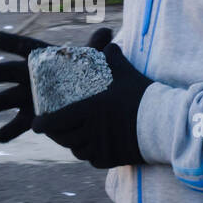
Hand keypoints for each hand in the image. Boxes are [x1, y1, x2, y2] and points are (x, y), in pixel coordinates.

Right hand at [0, 27, 114, 142]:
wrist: (77, 99)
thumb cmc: (78, 74)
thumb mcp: (88, 62)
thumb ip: (95, 48)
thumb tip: (107, 32)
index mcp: (38, 61)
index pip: (23, 47)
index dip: (10, 42)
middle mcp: (26, 78)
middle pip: (5, 73)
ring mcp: (23, 99)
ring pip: (3, 100)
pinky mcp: (28, 119)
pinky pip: (13, 127)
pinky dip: (5, 132)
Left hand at [31, 43, 153, 168]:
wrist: (164, 123)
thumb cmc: (142, 95)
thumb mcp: (124, 71)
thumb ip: (111, 56)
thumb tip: (107, 41)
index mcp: (88, 110)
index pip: (54, 122)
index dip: (42, 124)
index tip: (37, 123)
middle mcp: (90, 132)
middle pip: (63, 138)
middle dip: (55, 134)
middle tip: (53, 128)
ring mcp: (100, 148)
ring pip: (76, 150)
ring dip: (72, 144)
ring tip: (73, 136)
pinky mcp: (110, 160)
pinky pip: (92, 160)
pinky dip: (90, 154)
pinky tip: (92, 147)